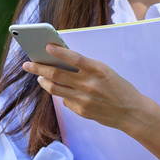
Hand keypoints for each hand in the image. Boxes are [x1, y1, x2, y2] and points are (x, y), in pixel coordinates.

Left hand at [23, 44, 152, 132]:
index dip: (58, 52)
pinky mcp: (81, 110)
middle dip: (39, 68)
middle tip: (28, 64)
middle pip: (56, 74)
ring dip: (43, 81)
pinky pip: (65, 100)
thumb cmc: (119, 88)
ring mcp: (84, 99)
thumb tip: (62, 64)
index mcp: (98, 70)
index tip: (46, 46)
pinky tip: (59, 89)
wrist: (132, 112)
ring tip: (38, 77)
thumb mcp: (106, 72)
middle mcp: (89, 84)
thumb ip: (86, 68)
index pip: (74, 58)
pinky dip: (60, 93)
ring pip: (55, 88)